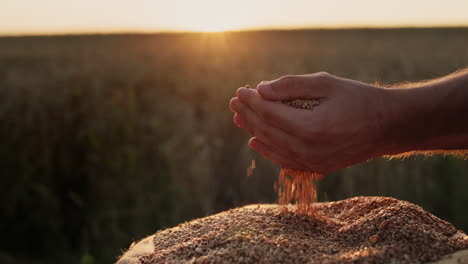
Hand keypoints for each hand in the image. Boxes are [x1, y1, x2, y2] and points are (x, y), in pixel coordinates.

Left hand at [229, 72, 391, 173]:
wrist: (388, 126)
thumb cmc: (358, 99)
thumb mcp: (326, 84)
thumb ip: (291, 86)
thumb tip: (260, 90)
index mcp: (310, 127)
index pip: (269, 113)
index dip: (252, 101)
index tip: (240, 90)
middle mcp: (308, 150)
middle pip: (267, 130)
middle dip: (248, 114)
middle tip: (234, 101)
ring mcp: (312, 162)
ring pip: (272, 146)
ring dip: (253, 131)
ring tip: (239, 118)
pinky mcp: (317, 168)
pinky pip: (285, 160)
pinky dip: (268, 150)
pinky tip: (255, 142)